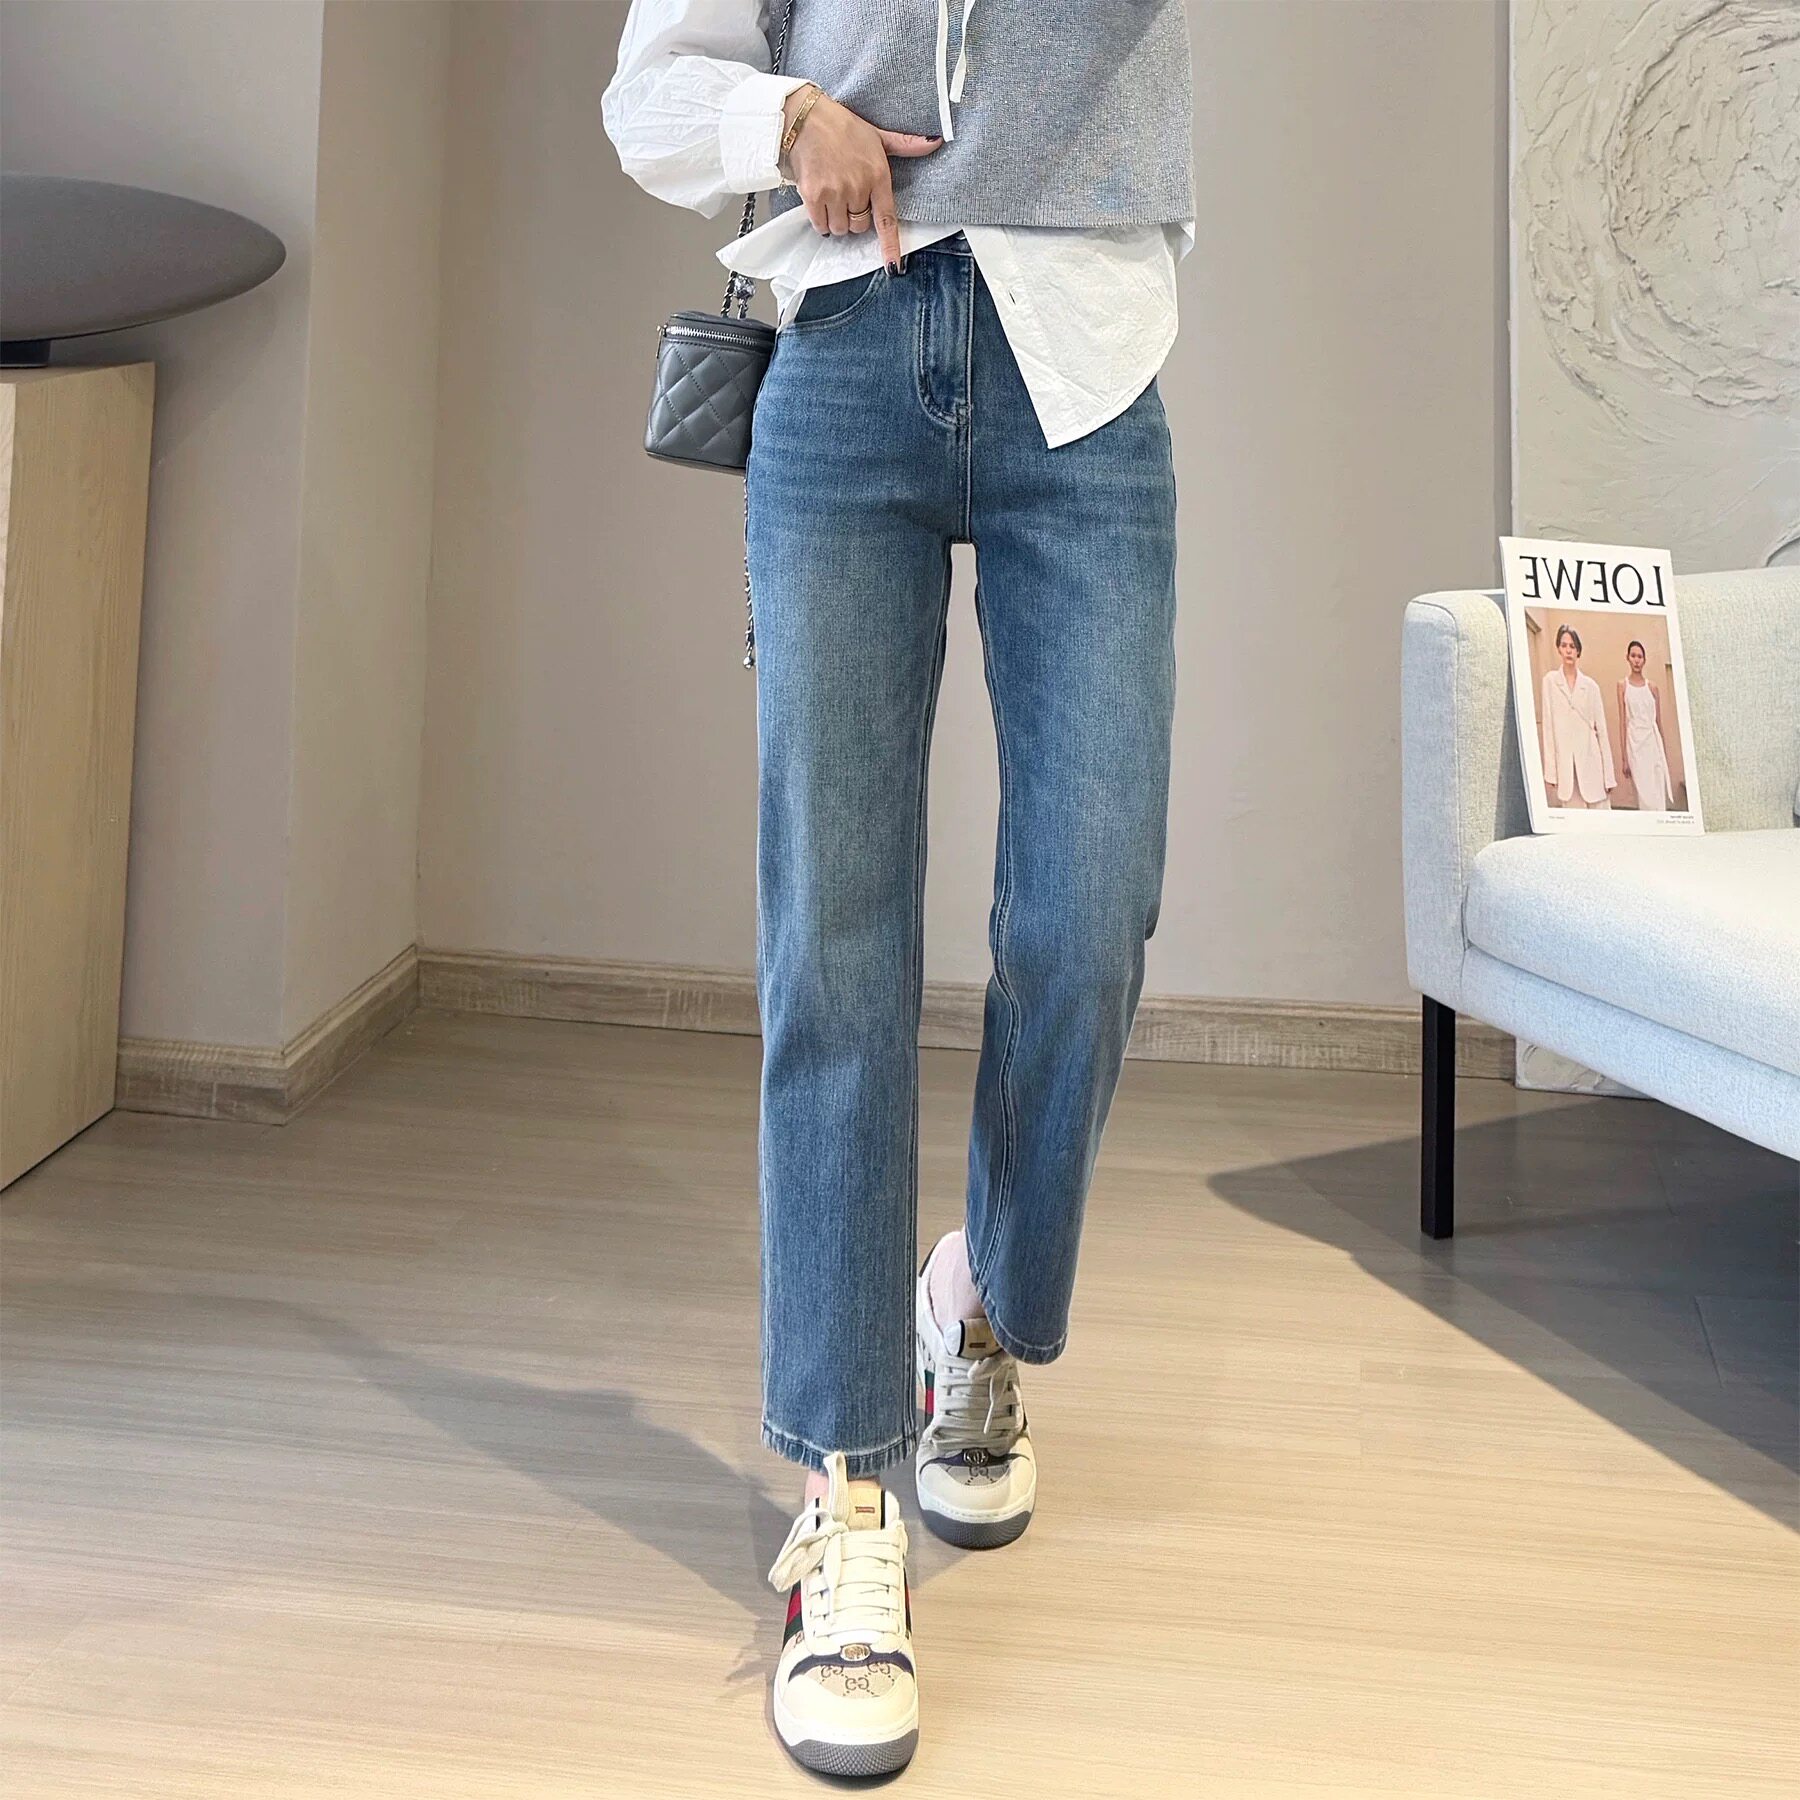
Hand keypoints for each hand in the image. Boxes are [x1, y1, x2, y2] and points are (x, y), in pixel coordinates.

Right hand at [783, 87, 940, 269]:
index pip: (887, 219)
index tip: (893, 266)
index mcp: (877, 175)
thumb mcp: (877, 135)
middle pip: (860, 226)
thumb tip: (935, 142)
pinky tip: (820, 200)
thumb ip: (905, 145)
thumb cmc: (842, 127)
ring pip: (840, 229)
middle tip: (846, 194)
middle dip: (854, 217)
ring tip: (832, 194)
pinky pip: (821, 225)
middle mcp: (858, 186)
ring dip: (836, 220)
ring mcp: (835, 192)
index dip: (891, 246)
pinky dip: (820, 219)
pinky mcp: (813, 196)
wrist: (805, 119)